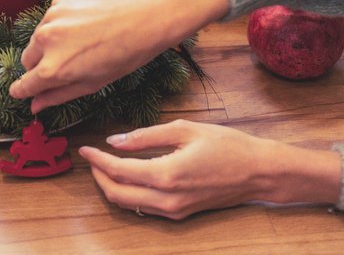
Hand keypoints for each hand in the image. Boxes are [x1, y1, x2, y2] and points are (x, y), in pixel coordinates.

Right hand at [10, 0, 229, 112]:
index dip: (24, 90)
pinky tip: (85, 24)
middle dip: (40, 65)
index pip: (21, 86)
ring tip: (82, 42)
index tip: (24, 91)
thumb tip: (35, 105)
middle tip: (67, 65)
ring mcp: (51, 17)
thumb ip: (59, 95)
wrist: (146, 14)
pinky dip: (61, 23)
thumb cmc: (126, 54)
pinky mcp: (59, 0)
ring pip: (38, 37)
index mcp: (52, 69)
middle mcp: (45, 41)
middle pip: (27, 60)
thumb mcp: (93, 83)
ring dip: (50, 43)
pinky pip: (51, 18)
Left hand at [79, 119, 342, 219]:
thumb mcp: (186, 130)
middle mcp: (167, 198)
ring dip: (113, 187)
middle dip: (99, 177)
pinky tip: (131, 176)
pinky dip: (131, 194)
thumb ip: (146, 136)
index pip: (119, 170)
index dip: (97, 160)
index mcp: (167, 174)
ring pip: (129, 205)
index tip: (85, 148)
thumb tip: (115, 140)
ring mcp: (174, 210)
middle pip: (117, 195)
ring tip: (107, 165)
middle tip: (92, 159)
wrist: (259, 172)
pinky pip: (145, 207)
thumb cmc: (227, 145)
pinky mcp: (181, 214)